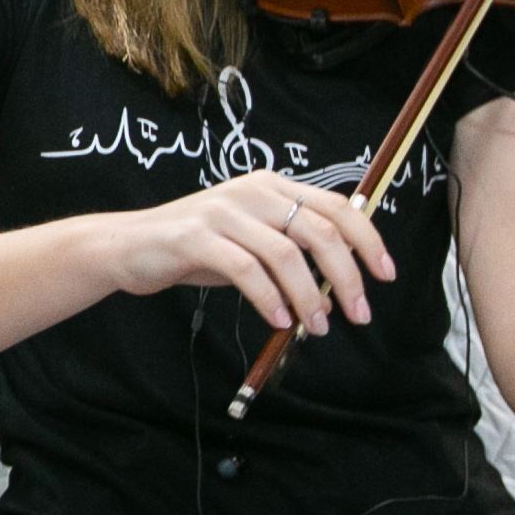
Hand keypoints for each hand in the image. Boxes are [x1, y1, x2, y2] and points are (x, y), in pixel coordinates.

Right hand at [89, 170, 394, 337]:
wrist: (129, 245)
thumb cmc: (195, 247)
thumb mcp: (250, 242)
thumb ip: (291, 252)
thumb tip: (338, 288)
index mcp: (271, 187)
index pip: (336, 206)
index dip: (368, 239)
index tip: (385, 275)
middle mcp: (251, 192)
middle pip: (319, 231)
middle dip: (347, 276)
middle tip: (359, 314)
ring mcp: (222, 212)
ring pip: (286, 254)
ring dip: (309, 297)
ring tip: (315, 326)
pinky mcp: (195, 237)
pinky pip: (245, 269)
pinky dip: (269, 298)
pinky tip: (278, 320)